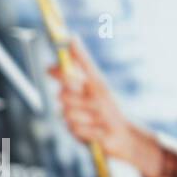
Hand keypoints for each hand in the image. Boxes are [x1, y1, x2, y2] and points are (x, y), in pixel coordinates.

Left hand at [47, 35, 138, 164]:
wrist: (128, 137)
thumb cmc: (104, 113)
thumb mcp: (92, 95)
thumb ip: (71, 81)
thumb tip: (49, 66)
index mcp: (100, 84)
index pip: (87, 65)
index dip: (77, 52)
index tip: (70, 38)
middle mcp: (102, 96)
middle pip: (66, 91)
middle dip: (64, 97)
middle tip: (76, 101)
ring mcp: (103, 114)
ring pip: (67, 113)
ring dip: (72, 119)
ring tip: (86, 121)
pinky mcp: (103, 132)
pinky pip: (75, 130)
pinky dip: (78, 132)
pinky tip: (90, 132)